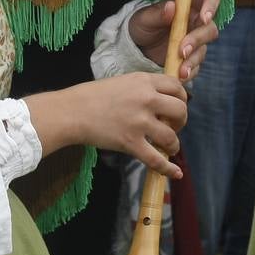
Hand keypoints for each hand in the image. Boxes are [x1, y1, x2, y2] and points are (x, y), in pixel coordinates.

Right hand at [30, 74, 189, 178]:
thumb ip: (143, 89)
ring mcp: (140, 122)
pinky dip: (168, 168)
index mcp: (144, 81)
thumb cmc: (92, 96)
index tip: (177, 107)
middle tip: (172, 127)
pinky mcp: (131, 143)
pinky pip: (156, 159)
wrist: (72, 111)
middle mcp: (147, 99)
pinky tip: (175, 173)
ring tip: (168, 147)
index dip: (182, 99)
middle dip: (181, 121)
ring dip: (174, 144)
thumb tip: (160, 101)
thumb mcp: (123, 82)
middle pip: (180, 110)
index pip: (177, 87)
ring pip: (171, 136)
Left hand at [128, 0, 220, 80]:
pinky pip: (195, 66)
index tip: (204, 17)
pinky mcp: (190, 59)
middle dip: (198, 40)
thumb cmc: (142, 25)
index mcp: (188, 6)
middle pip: (210, 28)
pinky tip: (178, 76)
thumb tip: (171, 6)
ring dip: (192, 60)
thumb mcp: (145, 18)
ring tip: (180, 70)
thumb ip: (158, 13)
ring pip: (203, 50)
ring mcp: (195, 42)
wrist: (136, 48)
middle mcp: (196, 23)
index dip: (211, 5)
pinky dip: (188, 72)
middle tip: (183, 50)